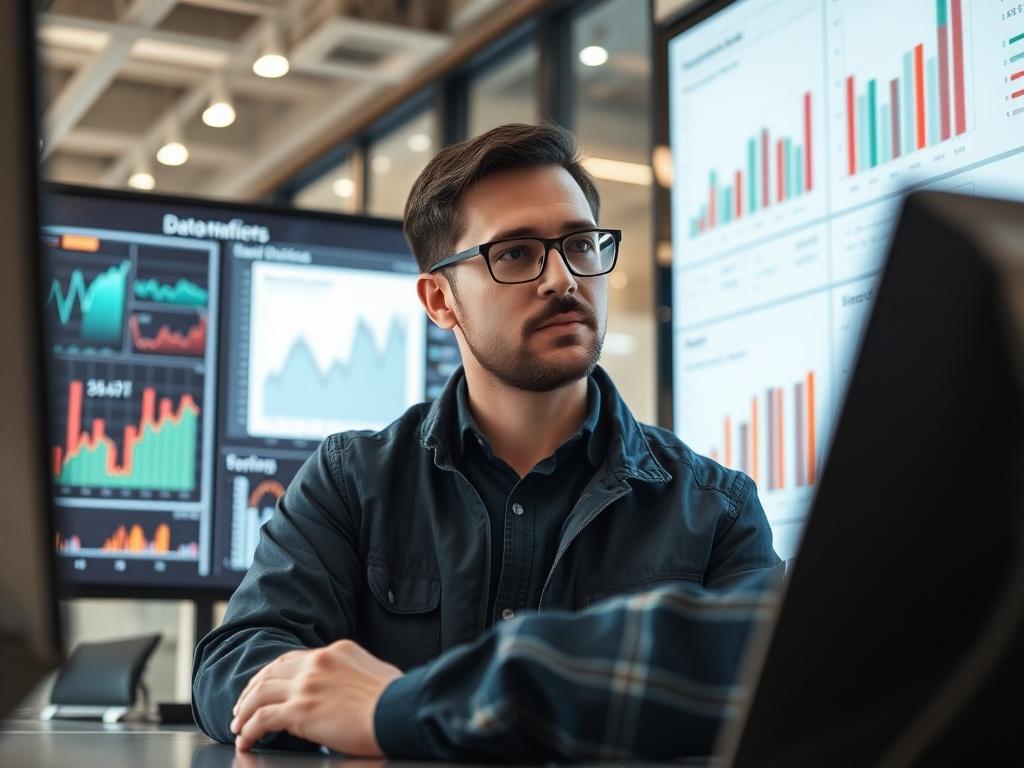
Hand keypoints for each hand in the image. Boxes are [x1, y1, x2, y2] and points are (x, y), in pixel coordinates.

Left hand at [230, 639, 402, 755]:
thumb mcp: (375, 671)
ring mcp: (307, 685)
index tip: (265, 686)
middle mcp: (317, 662)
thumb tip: (348, 689)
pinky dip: (249, 730)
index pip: (294, 659)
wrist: (400, 711)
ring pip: (260, 694)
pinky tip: (246, 739)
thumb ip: (353, 674)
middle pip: (271, 672)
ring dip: (244, 710)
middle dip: (252, 690)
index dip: (274, 675)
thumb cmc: (397, 699)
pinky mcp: (300, 711)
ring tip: (238, 725)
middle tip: (242, 706)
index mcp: (336, 651)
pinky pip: (262, 719)